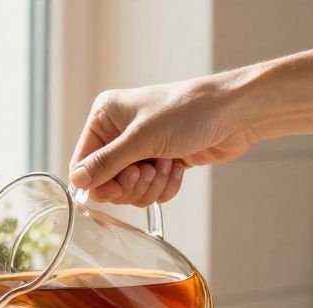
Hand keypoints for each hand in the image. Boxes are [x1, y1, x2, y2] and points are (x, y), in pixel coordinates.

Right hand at [69, 73, 256, 205]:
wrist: (235, 113)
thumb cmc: (189, 112)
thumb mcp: (141, 138)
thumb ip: (106, 163)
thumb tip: (77, 182)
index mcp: (105, 117)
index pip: (83, 162)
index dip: (99, 182)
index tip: (119, 187)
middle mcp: (119, 133)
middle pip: (106, 181)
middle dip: (131, 183)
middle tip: (148, 172)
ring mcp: (141, 148)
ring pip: (130, 190)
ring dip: (151, 185)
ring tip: (168, 164)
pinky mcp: (160, 162)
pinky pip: (150, 190)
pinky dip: (165, 186)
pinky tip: (178, 166)